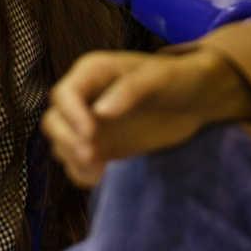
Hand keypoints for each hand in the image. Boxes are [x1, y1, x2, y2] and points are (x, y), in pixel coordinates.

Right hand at [43, 46, 250, 187]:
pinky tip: (100, 177)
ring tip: (98, 168)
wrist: (196, 100)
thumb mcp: (158, 79)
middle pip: (54, 120)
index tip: (91, 134)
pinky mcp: (101, 146)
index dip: (71, 114)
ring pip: (61, 144)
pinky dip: (82, 172)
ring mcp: (90, 124)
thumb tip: (101, 112)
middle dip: (67, 140)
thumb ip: (130, 91)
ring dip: (72, 158)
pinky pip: (78, 162)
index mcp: (92, 73)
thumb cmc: (178, 79)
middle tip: (92, 156)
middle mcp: (84, 98)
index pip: (64, 94)